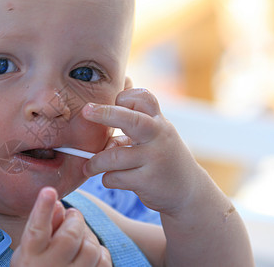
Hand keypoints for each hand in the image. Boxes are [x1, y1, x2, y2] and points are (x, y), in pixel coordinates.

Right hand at [11, 187, 110, 266]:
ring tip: (79, 237)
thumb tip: (57, 205)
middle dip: (75, 220)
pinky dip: (100, 252)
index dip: (43, 209)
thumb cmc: (36, 264)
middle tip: (72, 215)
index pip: (37, 230)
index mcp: (30, 255)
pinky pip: (103, 260)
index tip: (49, 191)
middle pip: (70, 236)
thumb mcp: (29, 247)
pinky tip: (87, 254)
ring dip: (88, 237)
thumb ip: (43, 224)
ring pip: (90, 248)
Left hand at [82, 88, 206, 215]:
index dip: (125, 97)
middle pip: (132, 120)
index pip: (144, 98)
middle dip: (106, 113)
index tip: (114, 102)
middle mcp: (159, 136)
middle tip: (86, 111)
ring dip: (95, 162)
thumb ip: (135, 114)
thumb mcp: (155, 132)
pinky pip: (116, 177)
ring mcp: (155, 159)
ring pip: (115, 156)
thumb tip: (119, 83)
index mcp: (158, 121)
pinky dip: (107, 179)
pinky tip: (109, 178)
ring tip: (88, 166)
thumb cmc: (161, 155)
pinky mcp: (149, 181)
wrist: (187, 190)